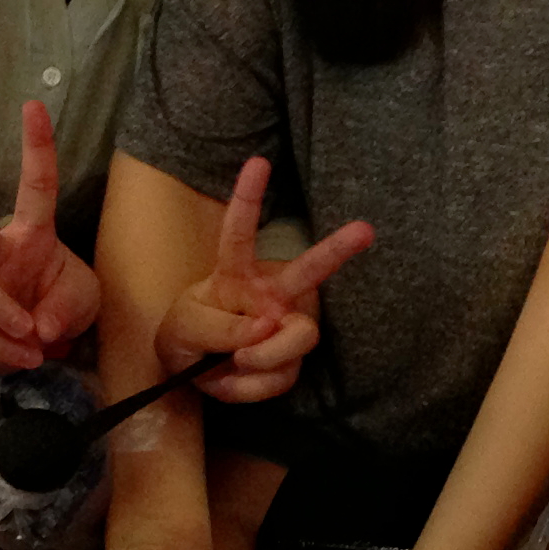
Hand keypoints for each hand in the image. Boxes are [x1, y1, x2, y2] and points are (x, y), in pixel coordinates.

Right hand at [0, 100, 100, 369]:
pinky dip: (0, 350)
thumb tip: (42, 328)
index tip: (34, 106)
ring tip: (30, 334)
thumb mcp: (80, 299)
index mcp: (32, 235)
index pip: (36, 186)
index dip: (36, 147)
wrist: (24, 340)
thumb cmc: (57, 300)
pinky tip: (26, 359)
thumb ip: (68, 306)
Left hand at [155, 155, 373, 403]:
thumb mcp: (182, 328)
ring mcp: (285, 325)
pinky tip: (236, 379)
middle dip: (337, 249)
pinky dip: (252, 388)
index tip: (259, 161)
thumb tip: (266, 328)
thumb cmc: (186, 336)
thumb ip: (217, 327)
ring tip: (235, 364)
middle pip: (306, 272)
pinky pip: (282, 377)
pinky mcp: (289, 360)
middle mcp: (271, 293)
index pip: (240, 234)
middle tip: (366, 229)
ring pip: (297, 338)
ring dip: (263, 360)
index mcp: (236, 273)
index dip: (248, 199)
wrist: (194, 375)